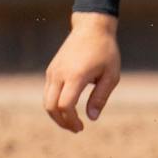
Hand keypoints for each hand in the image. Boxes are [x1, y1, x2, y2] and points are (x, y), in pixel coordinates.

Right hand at [43, 13, 121, 132]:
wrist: (91, 28)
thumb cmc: (106, 52)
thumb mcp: (111, 75)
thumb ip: (100, 97)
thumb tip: (92, 118)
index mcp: (76, 76)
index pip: (65, 105)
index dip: (71, 120)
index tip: (82, 127)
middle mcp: (59, 74)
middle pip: (50, 106)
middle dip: (62, 122)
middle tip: (76, 129)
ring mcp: (52, 72)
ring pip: (46, 101)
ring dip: (57, 115)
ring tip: (72, 122)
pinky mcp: (51, 70)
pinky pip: (48, 92)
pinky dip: (55, 104)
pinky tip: (68, 109)